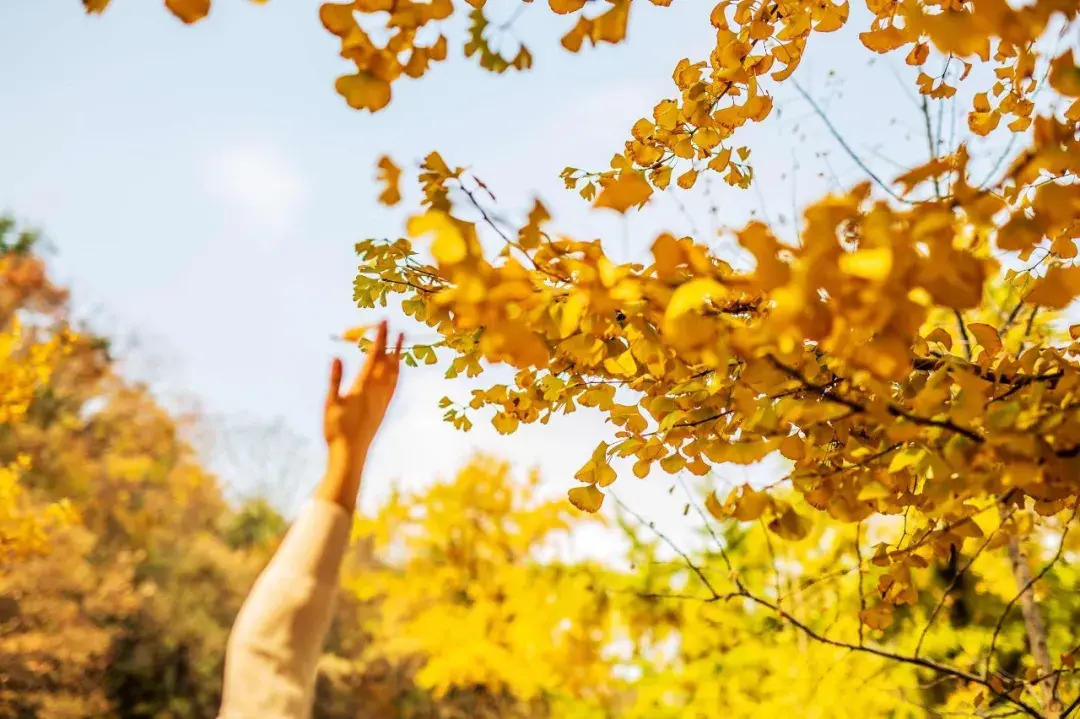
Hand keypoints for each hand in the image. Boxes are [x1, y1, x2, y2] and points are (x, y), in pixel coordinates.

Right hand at [318, 321, 401, 511]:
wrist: (351, 454)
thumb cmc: (336, 430)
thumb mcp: (330, 403)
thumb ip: (335, 380)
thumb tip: (337, 357)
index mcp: (363, 387)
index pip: (374, 356)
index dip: (379, 337)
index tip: (384, 321)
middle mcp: (377, 391)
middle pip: (387, 362)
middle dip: (391, 343)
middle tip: (396, 326)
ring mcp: (382, 400)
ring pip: (394, 373)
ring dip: (397, 356)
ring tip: (400, 343)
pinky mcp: (384, 408)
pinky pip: (394, 385)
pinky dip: (397, 372)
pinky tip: (397, 370)